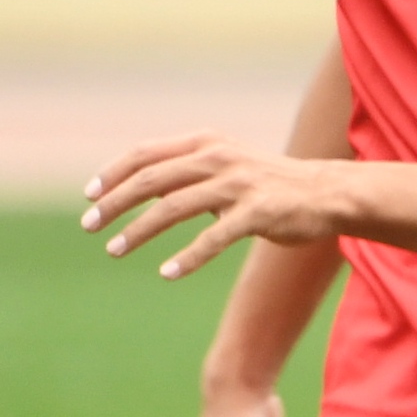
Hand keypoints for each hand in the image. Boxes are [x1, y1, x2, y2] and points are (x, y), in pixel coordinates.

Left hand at [86, 133, 355, 279]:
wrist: (328, 194)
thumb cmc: (271, 184)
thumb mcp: (226, 166)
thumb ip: (186, 173)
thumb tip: (137, 189)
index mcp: (207, 142)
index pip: (145, 154)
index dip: (112, 174)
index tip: (89, 196)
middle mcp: (219, 158)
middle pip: (151, 179)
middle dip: (114, 204)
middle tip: (89, 225)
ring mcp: (239, 184)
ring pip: (174, 207)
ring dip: (138, 231)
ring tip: (114, 250)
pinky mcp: (258, 212)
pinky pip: (214, 237)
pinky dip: (188, 257)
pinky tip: (167, 273)